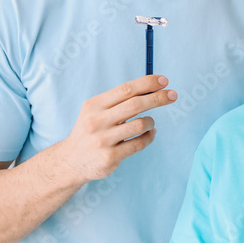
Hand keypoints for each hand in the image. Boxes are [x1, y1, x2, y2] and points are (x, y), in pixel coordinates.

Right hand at [59, 74, 176, 184]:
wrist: (71, 161)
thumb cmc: (90, 132)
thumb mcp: (95, 111)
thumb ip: (118, 101)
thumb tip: (150, 88)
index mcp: (94, 105)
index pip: (126, 89)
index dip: (147, 83)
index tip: (164, 81)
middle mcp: (97, 121)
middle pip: (135, 104)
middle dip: (158, 98)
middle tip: (173, 95)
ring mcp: (103, 140)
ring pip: (140, 124)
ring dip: (150, 122)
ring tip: (150, 123)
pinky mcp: (110, 157)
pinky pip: (139, 143)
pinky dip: (149, 137)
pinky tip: (150, 134)